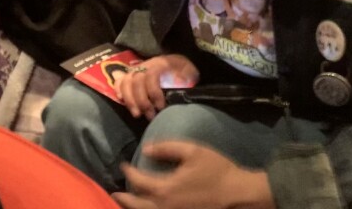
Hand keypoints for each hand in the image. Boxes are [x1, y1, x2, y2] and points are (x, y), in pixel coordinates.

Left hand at [113, 142, 273, 208]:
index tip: (124, 165)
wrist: (237, 194)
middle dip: (124, 199)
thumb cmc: (216, 170)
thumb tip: (146, 149)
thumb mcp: (193, 151)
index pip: (139, 181)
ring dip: (134, 208)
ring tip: (125, 204)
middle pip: (137, 205)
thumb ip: (167, 148)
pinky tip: (147, 207)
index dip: (129, 173)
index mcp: (166, 189)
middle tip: (114, 194)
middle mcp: (165, 206)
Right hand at [116, 54, 198, 119]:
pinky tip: (122, 102)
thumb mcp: (190, 72)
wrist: (178, 63)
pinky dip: (119, 90)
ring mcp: (137, 68)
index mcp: (161, 63)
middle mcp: (146, 64)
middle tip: (150, 116)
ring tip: (137, 114)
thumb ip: (186, 77)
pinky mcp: (131, 74)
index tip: (160, 107)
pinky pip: (119, 80)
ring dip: (130, 100)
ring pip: (126, 81)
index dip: (154, 92)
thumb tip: (178, 84)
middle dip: (142, 101)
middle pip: (136, 81)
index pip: (151, 75)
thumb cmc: (184, 70)